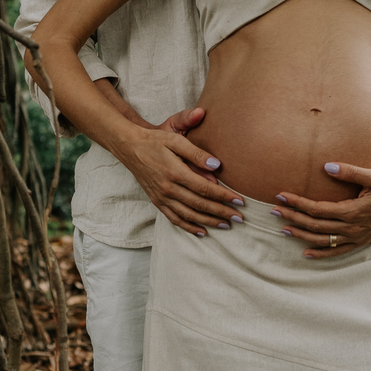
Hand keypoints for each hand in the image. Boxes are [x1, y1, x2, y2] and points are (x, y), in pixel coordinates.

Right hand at [118, 106, 244, 235]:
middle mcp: (168, 188)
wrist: (130, 147)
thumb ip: (197, 153)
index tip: (240, 201)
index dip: (224, 196)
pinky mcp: (157, 201)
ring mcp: (161, 197)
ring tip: (226, 225)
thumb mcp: (176, 139)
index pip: (205, 188)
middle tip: (240, 218)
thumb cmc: (155, 141)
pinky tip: (202, 231)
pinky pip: (174, 218)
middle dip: (222, 212)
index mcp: (175, 172)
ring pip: (189, 215)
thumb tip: (216, 165)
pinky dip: (189, 226)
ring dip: (209, 222)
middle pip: (200, 204)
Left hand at [271, 160, 370, 259]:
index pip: (317, 209)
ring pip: (323, 240)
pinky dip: (320, 253)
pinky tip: (305, 252)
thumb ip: (350, 172)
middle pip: (315, 225)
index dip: (297, 203)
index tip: (281, 197)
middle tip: (273, 211)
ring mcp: (356, 237)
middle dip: (293, 218)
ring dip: (301, 235)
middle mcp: (352, 228)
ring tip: (283, 229)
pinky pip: (337, 251)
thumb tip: (327, 166)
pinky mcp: (361, 241)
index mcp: (352, 211)